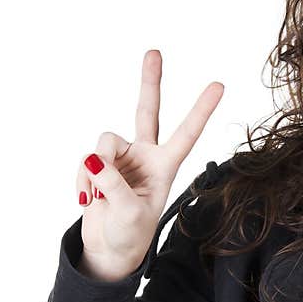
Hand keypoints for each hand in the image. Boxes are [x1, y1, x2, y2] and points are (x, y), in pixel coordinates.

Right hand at [75, 49, 223, 280]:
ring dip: (96, 169)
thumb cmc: (130, 234)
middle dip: (150, 82)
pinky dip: (82, 179)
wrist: (108, 250)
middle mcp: (146, 155)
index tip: (219, 85)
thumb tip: (93, 156)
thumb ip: (112, 183)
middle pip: (147, 111)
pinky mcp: (99, 164)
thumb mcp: (128, 213)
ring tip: (99, 196)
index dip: (202, 110)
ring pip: (103, 142)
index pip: (187, 133)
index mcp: (166, 166)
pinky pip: (85, 160)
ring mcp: (121, 158)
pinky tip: (87, 199)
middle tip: (154, 51)